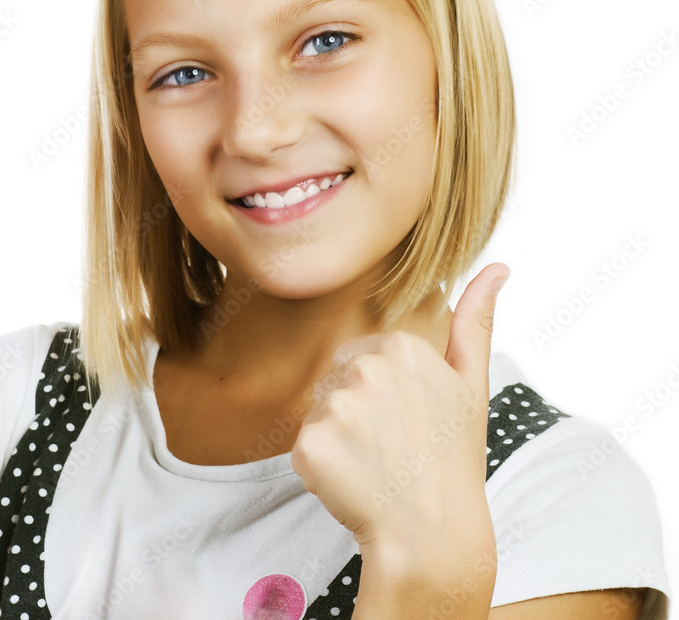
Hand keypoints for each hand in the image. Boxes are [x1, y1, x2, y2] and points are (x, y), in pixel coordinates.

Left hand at [290, 263, 508, 553]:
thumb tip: (498, 268)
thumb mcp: (472, 386)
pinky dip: (319, 468)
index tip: (408, 424)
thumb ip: (476, 322)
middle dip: (355, 413)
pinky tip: (352, 482)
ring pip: (318, 412)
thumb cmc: (453, 460)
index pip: (362, 359)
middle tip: (392, 447)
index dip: (380, 397)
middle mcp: (368, 368)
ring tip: (374, 465)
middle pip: (336, 382)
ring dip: (337, 439)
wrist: (433, 534)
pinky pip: (302, 446)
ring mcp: (336, 407)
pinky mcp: (308, 444)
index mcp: (403, 346)